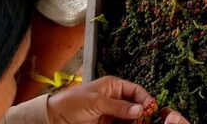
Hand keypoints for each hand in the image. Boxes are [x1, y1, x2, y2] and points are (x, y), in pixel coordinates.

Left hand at [45, 76, 189, 122]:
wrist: (54, 119)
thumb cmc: (74, 103)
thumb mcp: (96, 102)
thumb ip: (118, 106)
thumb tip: (140, 110)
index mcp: (114, 86)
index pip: (135, 90)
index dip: (144, 98)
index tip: (151, 108)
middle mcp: (115, 99)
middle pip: (135, 105)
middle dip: (142, 113)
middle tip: (149, 121)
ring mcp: (112, 113)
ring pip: (130, 118)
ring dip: (136, 122)